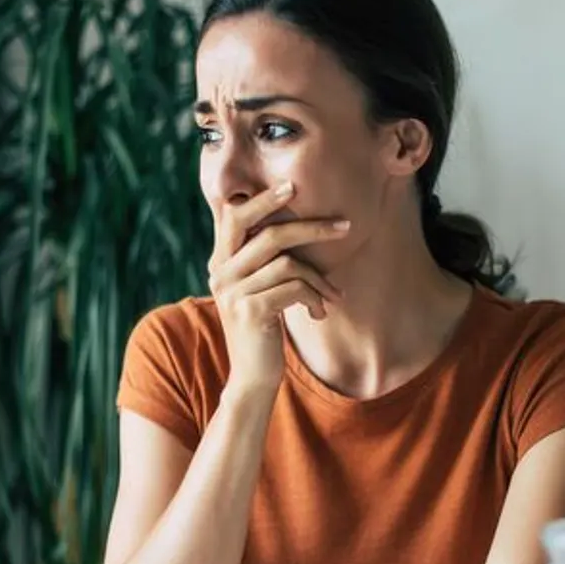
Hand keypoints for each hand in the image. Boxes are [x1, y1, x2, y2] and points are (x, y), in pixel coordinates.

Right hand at [208, 181, 348, 396]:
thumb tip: (298, 224)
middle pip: (269, 234)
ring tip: (334, 295)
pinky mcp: (250, 310)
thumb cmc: (264, 328)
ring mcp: (233, 291)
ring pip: (289, 263)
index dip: (263, 199)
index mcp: (220, 261)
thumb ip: (264, 259)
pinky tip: (319, 312)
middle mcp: (220, 272)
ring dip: (321, 279)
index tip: (293, 186)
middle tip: (344, 226)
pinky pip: (294, 288)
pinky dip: (315, 296)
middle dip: (311, 226)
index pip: (235, 216)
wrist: (252, 376)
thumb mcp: (259, 289)